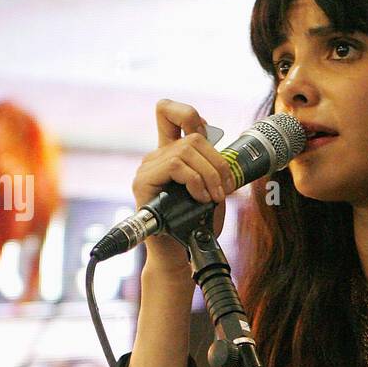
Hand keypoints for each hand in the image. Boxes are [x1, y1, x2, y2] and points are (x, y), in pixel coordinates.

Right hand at [132, 99, 231, 272]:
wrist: (180, 253)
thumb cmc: (195, 226)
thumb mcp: (211, 191)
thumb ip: (212, 170)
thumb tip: (223, 157)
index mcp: (171, 154)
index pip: (168, 113)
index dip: (188, 113)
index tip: (208, 133)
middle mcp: (156, 156)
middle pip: (192, 135)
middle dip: (217, 161)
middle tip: (224, 189)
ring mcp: (148, 168)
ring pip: (186, 150)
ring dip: (209, 175)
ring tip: (213, 197)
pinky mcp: (143, 181)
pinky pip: (175, 166)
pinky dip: (196, 181)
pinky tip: (201, 198)